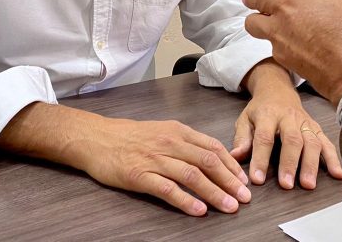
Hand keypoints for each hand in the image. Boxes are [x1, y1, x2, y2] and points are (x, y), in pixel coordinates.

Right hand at [80, 118, 251, 215]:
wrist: (96, 138)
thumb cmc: (129, 136)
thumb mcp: (161, 130)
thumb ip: (185, 142)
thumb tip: (212, 158)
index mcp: (177, 131)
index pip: (212, 147)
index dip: (231, 165)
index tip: (244, 180)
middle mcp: (169, 142)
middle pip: (207, 162)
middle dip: (229, 181)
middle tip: (245, 197)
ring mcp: (154, 159)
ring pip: (191, 176)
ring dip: (214, 193)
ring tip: (229, 206)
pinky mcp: (140, 175)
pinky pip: (167, 189)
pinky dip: (186, 200)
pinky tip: (199, 210)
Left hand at [231, 60, 341, 188]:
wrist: (278, 90)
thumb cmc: (260, 110)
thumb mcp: (245, 119)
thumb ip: (242, 138)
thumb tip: (236, 156)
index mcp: (268, 114)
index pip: (264, 137)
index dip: (260, 158)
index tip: (258, 178)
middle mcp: (289, 118)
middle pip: (292, 140)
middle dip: (290, 163)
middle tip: (287, 184)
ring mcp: (305, 122)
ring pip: (311, 142)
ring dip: (311, 164)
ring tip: (308, 184)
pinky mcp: (317, 128)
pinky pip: (327, 143)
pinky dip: (333, 159)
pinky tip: (337, 174)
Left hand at [242, 0, 341, 103]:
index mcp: (288, 5)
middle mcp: (280, 28)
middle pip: (252, 22)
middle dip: (256, 18)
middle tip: (267, 15)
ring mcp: (284, 51)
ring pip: (267, 41)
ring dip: (275, 36)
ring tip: (294, 31)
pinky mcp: (293, 69)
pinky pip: (283, 58)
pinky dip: (291, 52)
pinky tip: (309, 48)